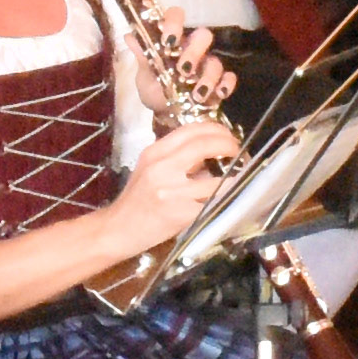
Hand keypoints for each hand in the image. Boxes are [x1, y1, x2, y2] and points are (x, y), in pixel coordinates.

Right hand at [117, 114, 250, 239]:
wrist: (119, 229)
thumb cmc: (136, 200)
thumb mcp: (150, 169)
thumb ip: (175, 157)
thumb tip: (209, 151)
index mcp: (155, 153)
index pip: (190, 130)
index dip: (216, 129)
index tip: (227, 135)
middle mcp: (162, 167)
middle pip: (203, 145)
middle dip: (227, 144)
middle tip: (237, 151)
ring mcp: (171, 191)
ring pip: (214, 178)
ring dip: (233, 176)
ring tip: (238, 176)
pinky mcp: (179, 214)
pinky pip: (211, 203)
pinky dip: (225, 198)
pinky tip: (230, 197)